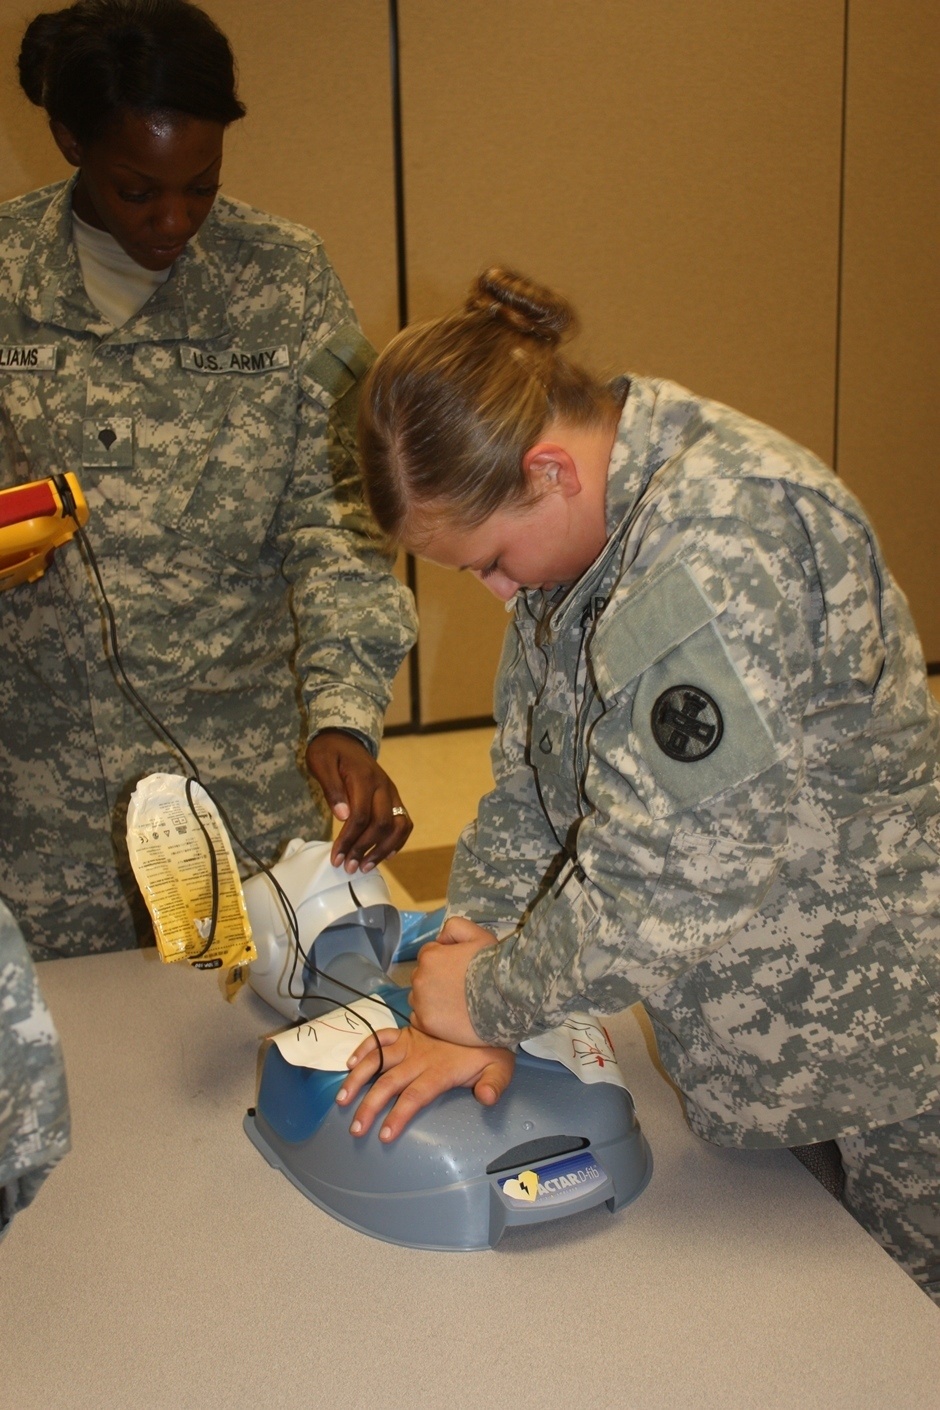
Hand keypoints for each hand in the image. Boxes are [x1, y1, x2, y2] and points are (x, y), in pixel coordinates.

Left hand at [305, 729, 410, 872]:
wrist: (345, 738)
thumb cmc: (329, 751)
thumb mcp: (320, 762)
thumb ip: (331, 788)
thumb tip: (342, 816)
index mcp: (364, 778)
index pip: (361, 816)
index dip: (349, 840)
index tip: (336, 857)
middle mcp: (383, 787)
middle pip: (381, 824)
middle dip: (364, 849)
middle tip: (348, 867)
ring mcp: (392, 793)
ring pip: (398, 826)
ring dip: (383, 850)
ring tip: (365, 867)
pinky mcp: (394, 798)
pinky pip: (404, 823)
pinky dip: (397, 841)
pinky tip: (385, 856)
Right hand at [336, 1024, 514, 1141]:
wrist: (486, 1012)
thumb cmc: (490, 1047)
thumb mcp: (501, 1067)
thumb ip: (494, 1084)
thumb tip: (486, 1098)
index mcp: (440, 1070)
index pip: (415, 1096)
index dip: (398, 1116)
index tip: (384, 1135)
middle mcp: (420, 1057)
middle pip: (389, 1083)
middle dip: (369, 1107)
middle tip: (355, 1129)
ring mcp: (411, 1042)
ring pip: (377, 1060)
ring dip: (358, 1079)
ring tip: (342, 1100)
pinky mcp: (407, 1032)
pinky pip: (381, 1037)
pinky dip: (364, 1047)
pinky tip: (349, 1063)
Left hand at [409, 917, 500, 1046]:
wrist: (504, 999)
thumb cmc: (492, 966)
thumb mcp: (478, 934)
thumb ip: (455, 928)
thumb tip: (440, 939)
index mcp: (429, 956)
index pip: (428, 955)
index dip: (444, 961)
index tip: (459, 971)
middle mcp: (419, 978)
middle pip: (421, 977)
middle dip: (435, 980)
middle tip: (459, 988)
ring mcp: (421, 1003)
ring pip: (418, 998)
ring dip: (430, 999)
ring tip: (455, 1005)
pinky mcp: (426, 1024)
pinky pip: (418, 1019)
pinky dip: (430, 1018)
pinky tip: (449, 1018)